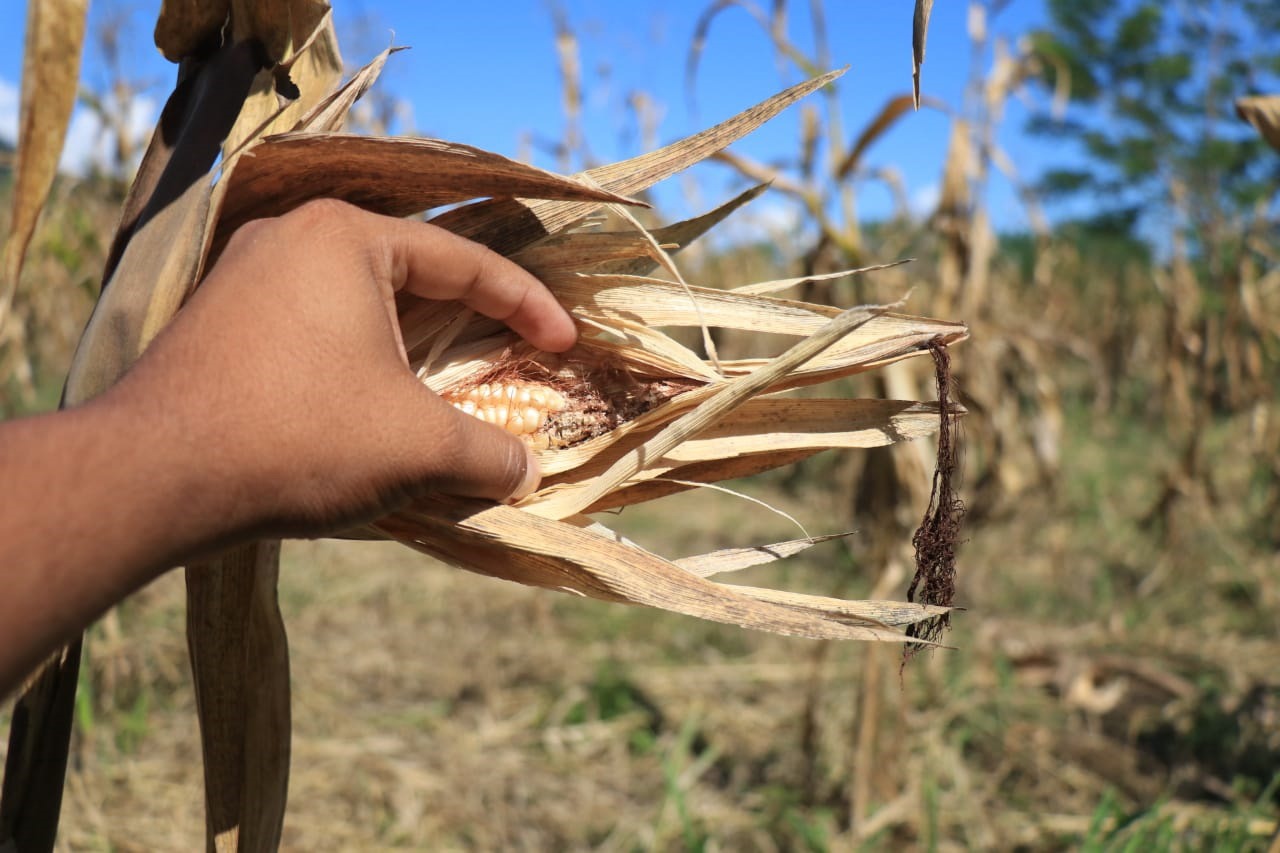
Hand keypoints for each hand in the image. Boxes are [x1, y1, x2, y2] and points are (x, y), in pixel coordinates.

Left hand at [109, 198, 577, 538]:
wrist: (151, 477)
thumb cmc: (301, 438)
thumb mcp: (418, 446)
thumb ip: (490, 454)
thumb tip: (528, 474)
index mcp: (348, 238)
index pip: (465, 262)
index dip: (528, 306)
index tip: (566, 344)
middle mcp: (293, 237)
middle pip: (412, 275)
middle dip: (471, 323)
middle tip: (516, 357)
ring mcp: (246, 276)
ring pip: (360, 304)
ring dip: (414, 348)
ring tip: (453, 388)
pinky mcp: (219, 323)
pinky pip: (316, 328)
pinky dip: (363, 361)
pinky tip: (377, 405)